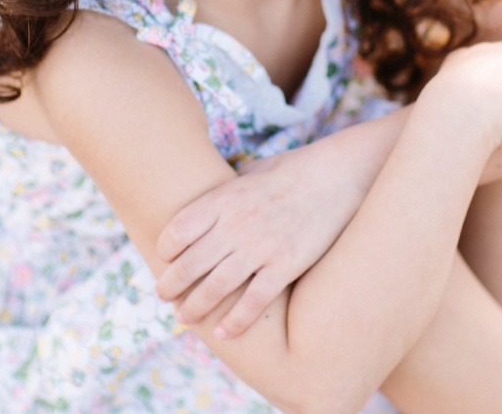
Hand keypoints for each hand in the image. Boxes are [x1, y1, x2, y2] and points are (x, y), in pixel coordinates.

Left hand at [155, 140, 366, 337]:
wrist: (337, 176)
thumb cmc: (294, 171)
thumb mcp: (255, 170)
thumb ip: (230, 188)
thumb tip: (211, 196)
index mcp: (226, 198)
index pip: (179, 229)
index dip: (165, 248)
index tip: (163, 258)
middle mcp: (237, 224)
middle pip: (190, 263)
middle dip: (170, 284)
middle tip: (164, 294)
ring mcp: (261, 247)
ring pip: (215, 288)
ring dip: (194, 307)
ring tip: (184, 316)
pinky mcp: (286, 265)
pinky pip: (254, 301)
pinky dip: (235, 321)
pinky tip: (224, 331)